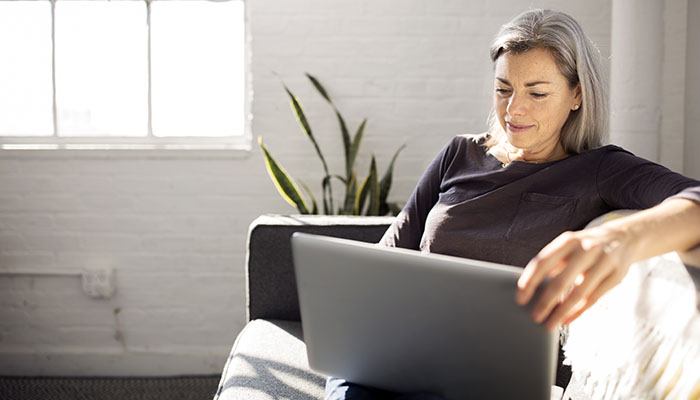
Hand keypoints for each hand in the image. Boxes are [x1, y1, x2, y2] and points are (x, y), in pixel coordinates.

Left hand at [514, 225, 635, 330]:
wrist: (624, 237)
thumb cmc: (585, 246)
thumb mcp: (568, 246)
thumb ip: (552, 262)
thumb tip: (530, 287)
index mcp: (568, 241)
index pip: (543, 262)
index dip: (529, 282)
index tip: (520, 299)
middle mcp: (585, 249)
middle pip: (560, 281)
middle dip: (545, 302)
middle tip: (534, 317)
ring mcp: (603, 262)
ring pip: (579, 293)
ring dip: (562, 312)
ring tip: (550, 324)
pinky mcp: (616, 276)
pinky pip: (594, 298)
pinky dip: (578, 311)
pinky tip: (567, 320)